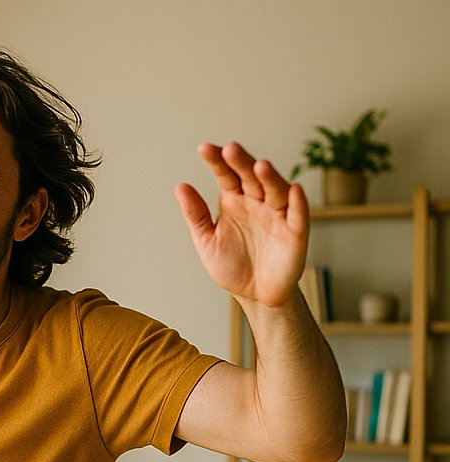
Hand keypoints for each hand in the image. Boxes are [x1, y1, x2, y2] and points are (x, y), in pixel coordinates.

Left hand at [175, 142, 308, 307]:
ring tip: (259, 166)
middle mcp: (257, 202)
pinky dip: (297, 202)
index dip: (217, 162)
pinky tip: (292, 190)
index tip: (204, 149)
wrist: (254, 295)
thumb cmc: (232, 266)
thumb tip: (180, 186)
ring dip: (269, 177)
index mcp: (235, 201)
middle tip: (229, 149)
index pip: (226, 176)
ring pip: (275, 190)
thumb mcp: (207, 241)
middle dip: (241, 163)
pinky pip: (298, 214)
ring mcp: (278, 215)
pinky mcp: (296, 232)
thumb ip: (196, 215)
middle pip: (251, 176)